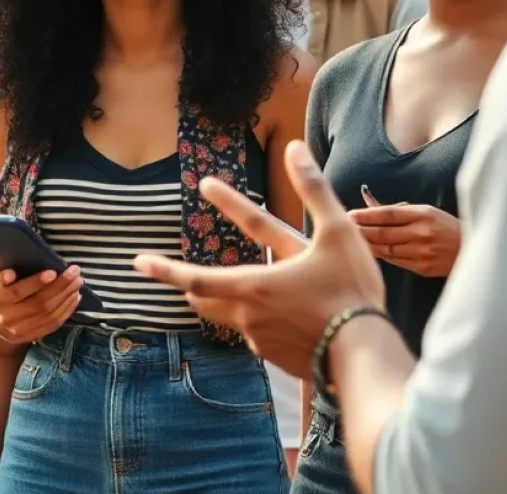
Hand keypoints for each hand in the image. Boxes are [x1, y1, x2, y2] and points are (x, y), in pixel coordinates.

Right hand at [0, 267, 83, 344]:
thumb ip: (0, 277)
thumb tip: (11, 274)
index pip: (18, 292)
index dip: (36, 282)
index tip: (53, 272)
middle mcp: (9, 319)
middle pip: (39, 303)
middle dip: (60, 286)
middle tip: (75, 272)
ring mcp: (21, 331)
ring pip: (49, 314)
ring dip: (67, 297)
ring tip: (78, 282)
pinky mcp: (33, 337)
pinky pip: (53, 324)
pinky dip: (67, 310)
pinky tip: (75, 298)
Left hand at [134, 141, 384, 379]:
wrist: (368, 355)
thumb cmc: (351, 290)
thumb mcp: (337, 231)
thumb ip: (313, 188)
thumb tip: (296, 148)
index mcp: (253, 285)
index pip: (196, 277)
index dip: (165, 270)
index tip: (138, 263)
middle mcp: (249, 315)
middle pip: (205, 299)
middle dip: (188, 284)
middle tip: (174, 273)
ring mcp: (262, 340)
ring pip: (229, 316)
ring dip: (226, 298)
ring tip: (234, 286)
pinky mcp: (278, 358)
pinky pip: (256, 334)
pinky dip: (257, 319)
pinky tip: (279, 314)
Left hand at [349, 201, 460, 276]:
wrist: (471, 250)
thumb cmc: (444, 226)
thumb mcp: (425, 211)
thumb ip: (399, 210)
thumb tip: (369, 201)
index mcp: (423, 214)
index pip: (387, 214)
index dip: (366, 214)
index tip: (349, 214)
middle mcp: (421, 233)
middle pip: (383, 232)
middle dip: (361, 230)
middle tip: (343, 227)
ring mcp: (421, 252)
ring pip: (385, 249)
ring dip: (366, 244)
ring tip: (350, 240)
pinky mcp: (422, 268)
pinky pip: (394, 261)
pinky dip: (381, 255)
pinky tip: (369, 251)